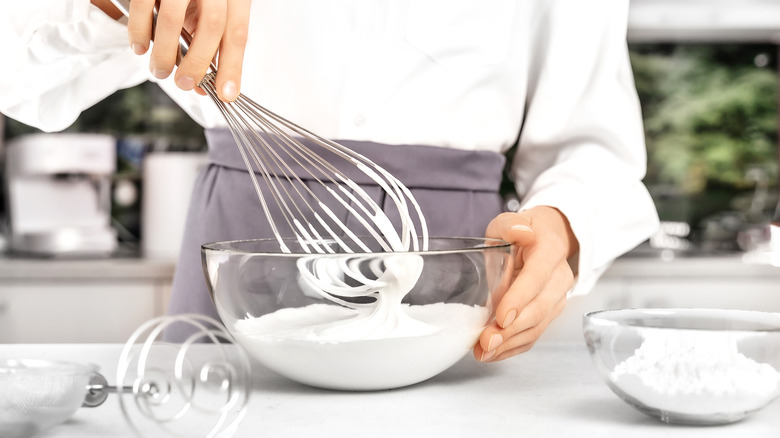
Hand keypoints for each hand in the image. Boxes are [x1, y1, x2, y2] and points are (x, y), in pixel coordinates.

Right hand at [126, 0, 250, 100]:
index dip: (233, 67)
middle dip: (198, 63)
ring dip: (166, 53)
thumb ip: (211, 41)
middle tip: (185, 84)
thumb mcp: (211, 7)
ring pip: (174, 19)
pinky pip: (144, 5)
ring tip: (160, 71)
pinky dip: (141, 31)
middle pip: (212, 26)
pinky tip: (140, 47)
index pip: (237, 33)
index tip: (226, 94)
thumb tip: (208, 85)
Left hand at [473, 206, 577, 361]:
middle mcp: (559, 278)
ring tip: (484, 351)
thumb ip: (510, 224)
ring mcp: (556, 299)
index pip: (537, 277)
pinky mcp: (548, 314)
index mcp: (550, 251)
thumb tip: (518, 231)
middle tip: (487, 341)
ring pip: (537, 327)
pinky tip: (493, 353)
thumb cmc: (522, 233)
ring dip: (510, 343)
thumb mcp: (510, 221)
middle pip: (539, 309)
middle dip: (512, 330)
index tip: (502, 317)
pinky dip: (512, 347)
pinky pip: (533, 335)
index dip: (520, 298)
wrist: (544, 241)